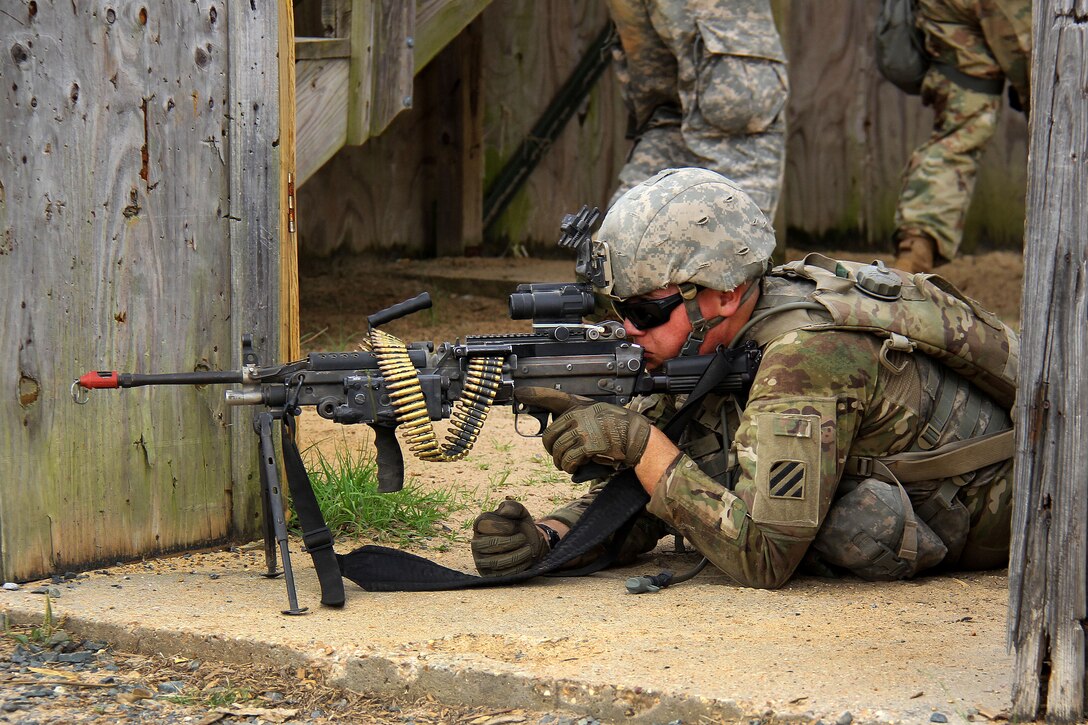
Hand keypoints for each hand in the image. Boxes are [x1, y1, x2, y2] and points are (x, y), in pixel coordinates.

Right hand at [471, 499, 548, 576]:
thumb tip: (502, 511)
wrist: (528, 543)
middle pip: (492, 544)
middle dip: (513, 541)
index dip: (505, 526)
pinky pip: (501, 574)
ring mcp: (480, 560)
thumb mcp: (520, 512)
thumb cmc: (520, 526)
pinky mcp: (488, 575)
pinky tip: (526, 559)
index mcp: (480, 524)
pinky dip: (517, 567)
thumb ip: (512, 507)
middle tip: (523, 538)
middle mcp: (476, 542)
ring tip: (528, 549)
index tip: (516, 526)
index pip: (488, 526)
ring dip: (517, 555)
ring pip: (497, 561)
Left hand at [515, 387, 651, 473]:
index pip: (552, 397)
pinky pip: (570, 459)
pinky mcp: (589, 445)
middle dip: (551, 449)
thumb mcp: (595, 413)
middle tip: (557, 456)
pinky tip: (573, 468)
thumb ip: (577, 418)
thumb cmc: (616, 426)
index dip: (534, 395)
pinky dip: (569, 467)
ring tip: (566, 465)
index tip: (519, 392)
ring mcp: (583, 430)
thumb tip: (557, 434)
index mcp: (578, 406)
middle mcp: (578, 416)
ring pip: (559, 450)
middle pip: (550, 435)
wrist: (635, 435)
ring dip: (560, 461)